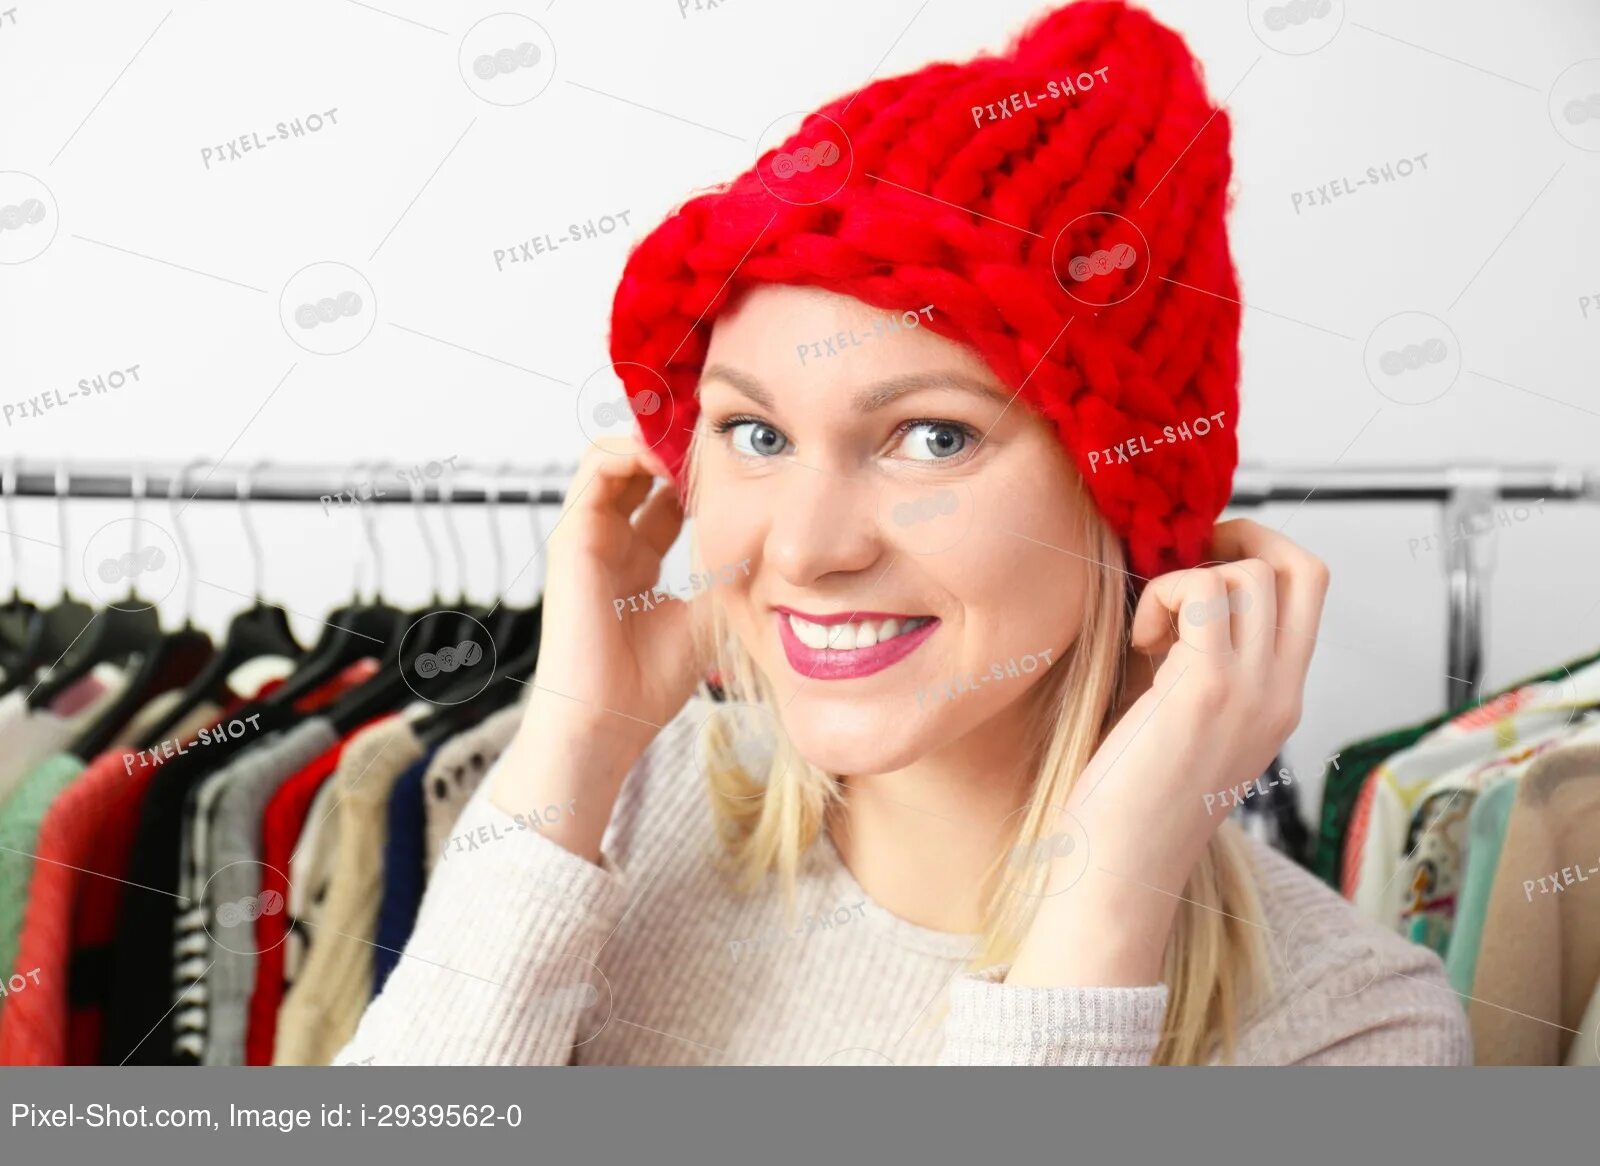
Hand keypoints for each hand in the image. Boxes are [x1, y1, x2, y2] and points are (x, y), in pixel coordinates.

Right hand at [490, 436, 707, 852]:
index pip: (669, 494)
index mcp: (640, 560)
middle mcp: (612, 539)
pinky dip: (633, 446)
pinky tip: (672, 452)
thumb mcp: (707, 617)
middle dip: (679, 443)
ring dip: (657, 435)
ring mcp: (589, 534)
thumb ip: (728, 578)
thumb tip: (773, 550)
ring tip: (698, 430)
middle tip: (722, 428)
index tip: (745, 457)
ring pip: (618, 455)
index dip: (702, 471)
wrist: (605, 720)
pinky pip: (598, 466)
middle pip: (642, 466)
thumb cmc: (648, 683)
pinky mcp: (572, 533)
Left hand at [1007, 518, 1328, 986]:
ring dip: (1189, 579)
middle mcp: (1281, 693)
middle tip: (1183, 566)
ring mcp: (1252, 691)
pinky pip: (1201, 590)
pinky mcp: (1206, 690)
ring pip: (1253, 572)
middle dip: (1241, 539)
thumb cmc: (1128, 800)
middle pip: (1304, 567)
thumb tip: (1168, 593)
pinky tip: (1138, 646)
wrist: (1119, 871)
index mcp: (1280, 699)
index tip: (1199, 566)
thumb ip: (1192, 662)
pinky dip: (1163, 597)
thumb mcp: (1181, 719)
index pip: (1311, 591)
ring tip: (1150, 634)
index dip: (1259, 554)